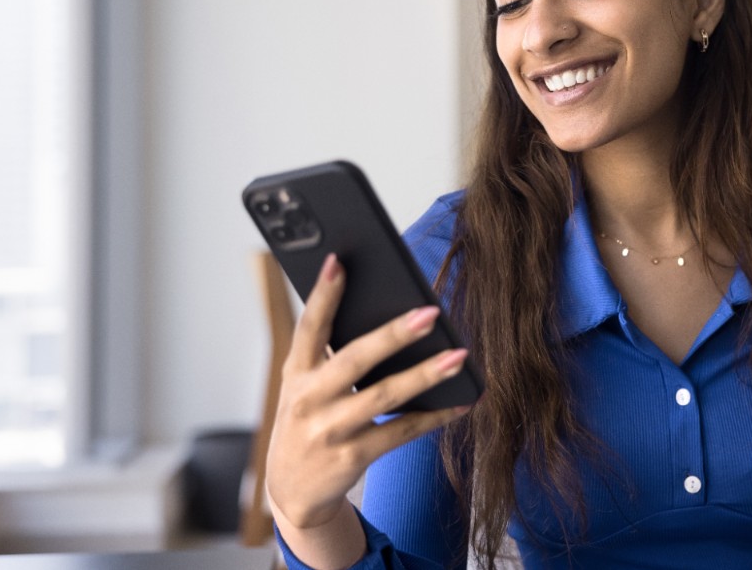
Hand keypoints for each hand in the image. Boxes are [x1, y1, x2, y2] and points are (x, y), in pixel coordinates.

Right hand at [265, 253, 471, 534]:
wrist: (291, 490)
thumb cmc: (307, 419)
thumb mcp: (303, 385)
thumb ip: (328, 354)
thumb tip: (384, 313)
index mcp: (296, 373)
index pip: (308, 327)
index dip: (322, 295)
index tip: (339, 261)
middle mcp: (308, 400)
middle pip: (355, 360)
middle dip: (393, 335)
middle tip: (431, 313)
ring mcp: (329, 432)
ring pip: (384, 397)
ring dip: (426, 375)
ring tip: (459, 356)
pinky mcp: (352, 458)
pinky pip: (401, 432)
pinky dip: (434, 417)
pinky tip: (460, 402)